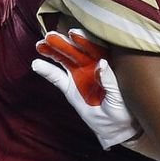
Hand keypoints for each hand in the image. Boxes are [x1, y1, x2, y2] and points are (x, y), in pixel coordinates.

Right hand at [31, 28, 140, 148]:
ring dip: (52, 51)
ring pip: (63, 59)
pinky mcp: (69, 87)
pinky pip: (56, 77)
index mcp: (106, 64)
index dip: (84, 39)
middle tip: (50, 35)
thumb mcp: (119, 96)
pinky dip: (47, 70)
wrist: (116, 128)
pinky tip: (36, 64)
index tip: (73, 33)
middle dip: (63, 42)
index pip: (94, 47)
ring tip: (40, 44)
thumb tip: (101, 63)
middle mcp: (91, 66)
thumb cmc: (123, 109)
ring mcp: (78, 75)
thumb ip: (109, 80)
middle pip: (75, 50)